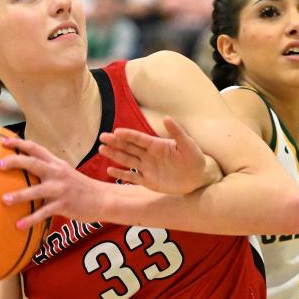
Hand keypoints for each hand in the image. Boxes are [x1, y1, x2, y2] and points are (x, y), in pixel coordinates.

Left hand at [0, 136, 105, 228]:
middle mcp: (58, 173)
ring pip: (37, 190)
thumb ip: (49, 169)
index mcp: (57, 164)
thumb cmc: (80, 187)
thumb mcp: (65, 173)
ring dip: (19, 195)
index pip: (36, 148)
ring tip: (4, 200)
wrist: (103, 199)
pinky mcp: (64, 205)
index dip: (19, 143)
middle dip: (15, 161)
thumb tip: (27, 167)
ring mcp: (61, 189)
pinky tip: (19, 226)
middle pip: (33, 163)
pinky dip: (31, 219)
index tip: (3, 140)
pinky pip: (44, 212)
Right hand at [98, 116, 220, 194]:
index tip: (116, 132)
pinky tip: (110, 170)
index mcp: (156, 145)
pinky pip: (132, 177)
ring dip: (115, 155)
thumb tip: (167, 118)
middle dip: (115, 143)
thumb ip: (177, 132)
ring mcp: (147, 168)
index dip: (127, 135)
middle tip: (102, 137)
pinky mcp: (148, 181)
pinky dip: (121, 174)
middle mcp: (149, 155)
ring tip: (101, 150)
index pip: (138, 138)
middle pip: (129, 147)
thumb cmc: (195, 159)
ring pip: (127, 160)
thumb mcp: (188, 144)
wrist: (198, 178)